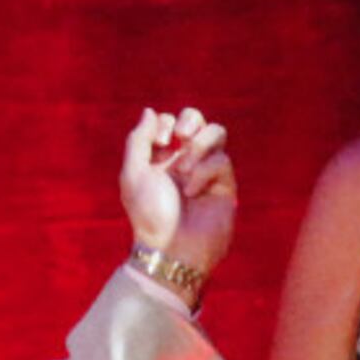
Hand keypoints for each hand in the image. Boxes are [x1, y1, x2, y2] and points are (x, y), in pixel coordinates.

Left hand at [120, 106, 236, 280]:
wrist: (171, 248)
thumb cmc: (149, 214)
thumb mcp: (133, 173)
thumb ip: (139, 139)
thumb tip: (150, 111)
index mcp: (162, 157)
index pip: (170, 122)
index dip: (166, 124)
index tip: (159, 143)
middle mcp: (186, 161)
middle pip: (197, 120)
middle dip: (190, 120)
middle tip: (181, 136)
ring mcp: (207, 172)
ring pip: (217, 133)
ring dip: (200, 144)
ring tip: (185, 168)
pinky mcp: (225, 186)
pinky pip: (222, 161)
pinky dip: (205, 172)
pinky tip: (192, 192)